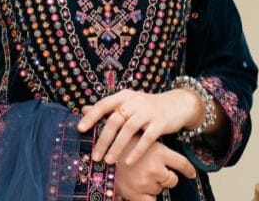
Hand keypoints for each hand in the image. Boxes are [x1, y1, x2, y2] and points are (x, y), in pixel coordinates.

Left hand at [77, 88, 202, 164]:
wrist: (178, 104)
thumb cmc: (148, 107)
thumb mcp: (129, 102)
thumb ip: (109, 107)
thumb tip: (83, 110)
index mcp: (125, 96)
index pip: (104, 104)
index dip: (91, 116)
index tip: (80, 129)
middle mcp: (135, 101)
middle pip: (115, 120)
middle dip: (103, 139)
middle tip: (95, 155)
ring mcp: (149, 111)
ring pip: (129, 129)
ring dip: (117, 147)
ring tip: (109, 161)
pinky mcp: (161, 122)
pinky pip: (147, 138)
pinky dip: (137, 151)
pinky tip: (129, 162)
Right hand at [113, 135, 196, 200]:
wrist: (99, 152)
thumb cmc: (121, 142)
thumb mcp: (142, 138)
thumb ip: (157, 146)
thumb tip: (164, 153)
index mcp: (159, 152)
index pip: (182, 164)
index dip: (189, 170)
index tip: (192, 174)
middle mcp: (155, 168)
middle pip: (172, 180)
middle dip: (165, 178)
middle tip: (152, 171)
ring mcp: (146, 182)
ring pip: (159, 190)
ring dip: (153, 186)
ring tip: (138, 176)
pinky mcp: (136, 194)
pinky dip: (148, 198)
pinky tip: (143, 193)